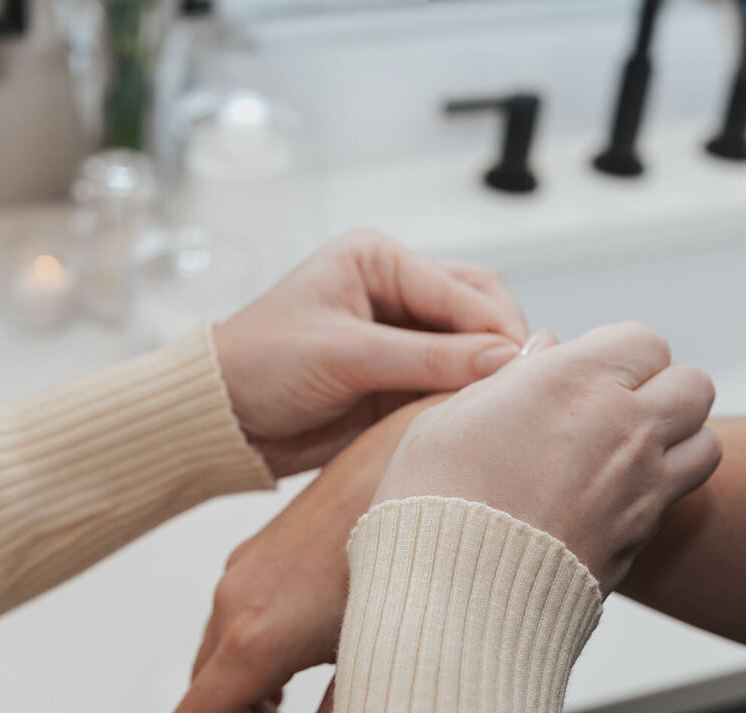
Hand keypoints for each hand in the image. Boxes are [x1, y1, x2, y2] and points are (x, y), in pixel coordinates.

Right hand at [169, 395, 444, 712]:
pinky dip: (260, 653)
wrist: (441, 460)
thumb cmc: (421, 550)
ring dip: (254, 694)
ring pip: (220, 652)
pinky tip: (317, 653)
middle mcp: (238, 594)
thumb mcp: (381, 659)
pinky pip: (240, 613)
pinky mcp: (268, 545)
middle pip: (204, 692)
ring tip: (311, 710)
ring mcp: (249, 564)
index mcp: (255, 632)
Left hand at [214, 228, 526, 477]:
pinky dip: (464, 399)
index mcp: (377, 260)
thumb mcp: (345, 355)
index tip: (523, 369)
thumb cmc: (263, 365)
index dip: (496, 329)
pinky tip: (477, 418)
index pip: (462, 288)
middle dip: (500, 346)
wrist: (222, 419)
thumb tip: (507, 360)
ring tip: (502, 407)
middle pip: (478, 309)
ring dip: (486, 375)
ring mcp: (399, 335)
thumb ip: (426, 358)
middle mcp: (394, 289)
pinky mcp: (397, 377)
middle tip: (519, 388)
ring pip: (471, 348)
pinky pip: (449, 383)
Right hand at [375, 322, 722, 593]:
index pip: (643, 341)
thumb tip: (544, 351)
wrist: (451, 593)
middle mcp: (622, 426)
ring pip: (707, 442)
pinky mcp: (641, 539)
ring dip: (676, 439)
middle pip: (693, 385)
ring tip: (626, 452)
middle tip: (614, 406)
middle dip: (661, 388)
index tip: (583, 371)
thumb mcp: (448, 417)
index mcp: (572, 382)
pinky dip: (658, 490)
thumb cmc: (434, 499)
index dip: (617, 353)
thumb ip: (508, 380)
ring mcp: (642, 486)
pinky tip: (608, 498)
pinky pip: (677, 498)